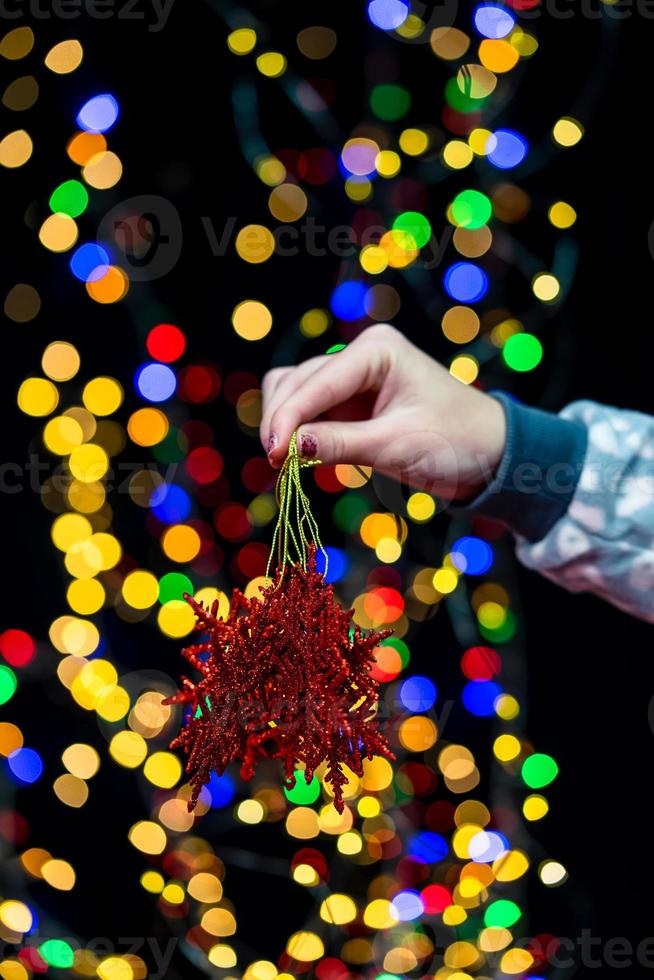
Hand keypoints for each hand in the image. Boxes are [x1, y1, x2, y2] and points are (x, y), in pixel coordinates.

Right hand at [260, 324, 506, 499]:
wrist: (488, 454)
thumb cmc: (455, 442)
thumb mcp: (396, 446)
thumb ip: (339, 444)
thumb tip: (287, 448)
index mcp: (377, 350)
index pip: (317, 381)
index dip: (288, 417)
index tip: (273, 454)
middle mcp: (360, 354)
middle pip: (295, 382)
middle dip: (282, 421)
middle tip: (278, 464)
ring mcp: (351, 376)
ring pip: (293, 392)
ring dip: (284, 424)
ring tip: (286, 461)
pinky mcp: (348, 400)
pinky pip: (307, 410)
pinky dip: (297, 430)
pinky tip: (298, 453)